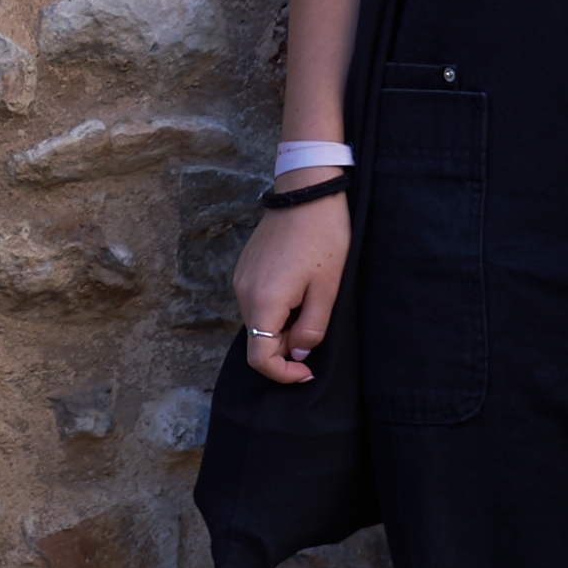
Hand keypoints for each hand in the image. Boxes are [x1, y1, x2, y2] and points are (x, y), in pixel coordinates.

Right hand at [233, 196, 350, 382]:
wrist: (306, 193)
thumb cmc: (323, 237)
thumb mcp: (327, 289)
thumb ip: (312, 328)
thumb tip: (297, 352)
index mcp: (263, 301)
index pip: (259, 358)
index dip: (283, 374)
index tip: (307, 370)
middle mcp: (243, 293)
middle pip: (258, 340)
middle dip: (286, 346)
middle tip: (316, 325)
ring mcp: (240, 279)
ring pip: (257, 321)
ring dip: (282, 325)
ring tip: (309, 300)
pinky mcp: (244, 268)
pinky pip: (256, 301)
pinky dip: (275, 308)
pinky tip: (298, 286)